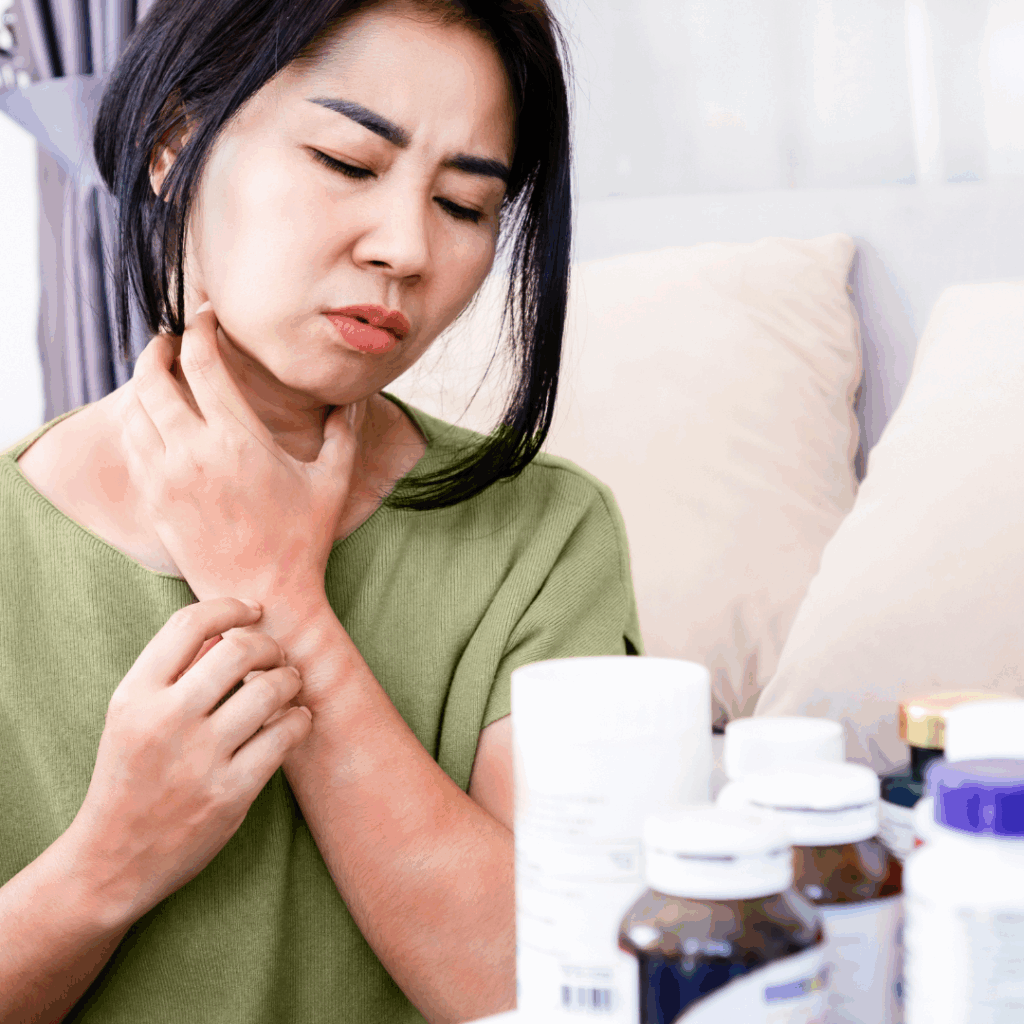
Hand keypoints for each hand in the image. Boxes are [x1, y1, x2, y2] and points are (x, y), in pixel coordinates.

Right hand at [68, 597, 311, 922]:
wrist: (112, 861)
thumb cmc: (130, 778)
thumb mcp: (130, 717)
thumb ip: (173, 672)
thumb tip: (229, 629)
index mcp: (134, 696)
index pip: (189, 624)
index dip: (230, 606)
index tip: (253, 610)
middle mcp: (165, 721)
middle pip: (240, 649)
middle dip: (269, 645)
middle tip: (276, 656)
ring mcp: (200, 758)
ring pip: (271, 689)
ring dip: (291, 679)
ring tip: (289, 685)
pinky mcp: (231, 793)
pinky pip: (285, 734)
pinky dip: (299, 719)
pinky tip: (296, 720)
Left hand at [121, 302, 364, 625]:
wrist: (263, 599)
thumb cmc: (302, 541)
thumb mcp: (333, 483)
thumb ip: (345, 432)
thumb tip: (354, 397)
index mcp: (238, 440)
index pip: (202, 361)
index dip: (200, 327)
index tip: (205, 314)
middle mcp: (194, 453)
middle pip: (153, 377)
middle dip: (158, 347)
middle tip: (171, 338)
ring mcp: (167, 479)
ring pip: (135, 410)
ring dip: (143, 383)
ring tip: (159, 373)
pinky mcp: (154, 502)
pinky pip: (132, 446)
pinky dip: (136, 421)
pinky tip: (153, 417)